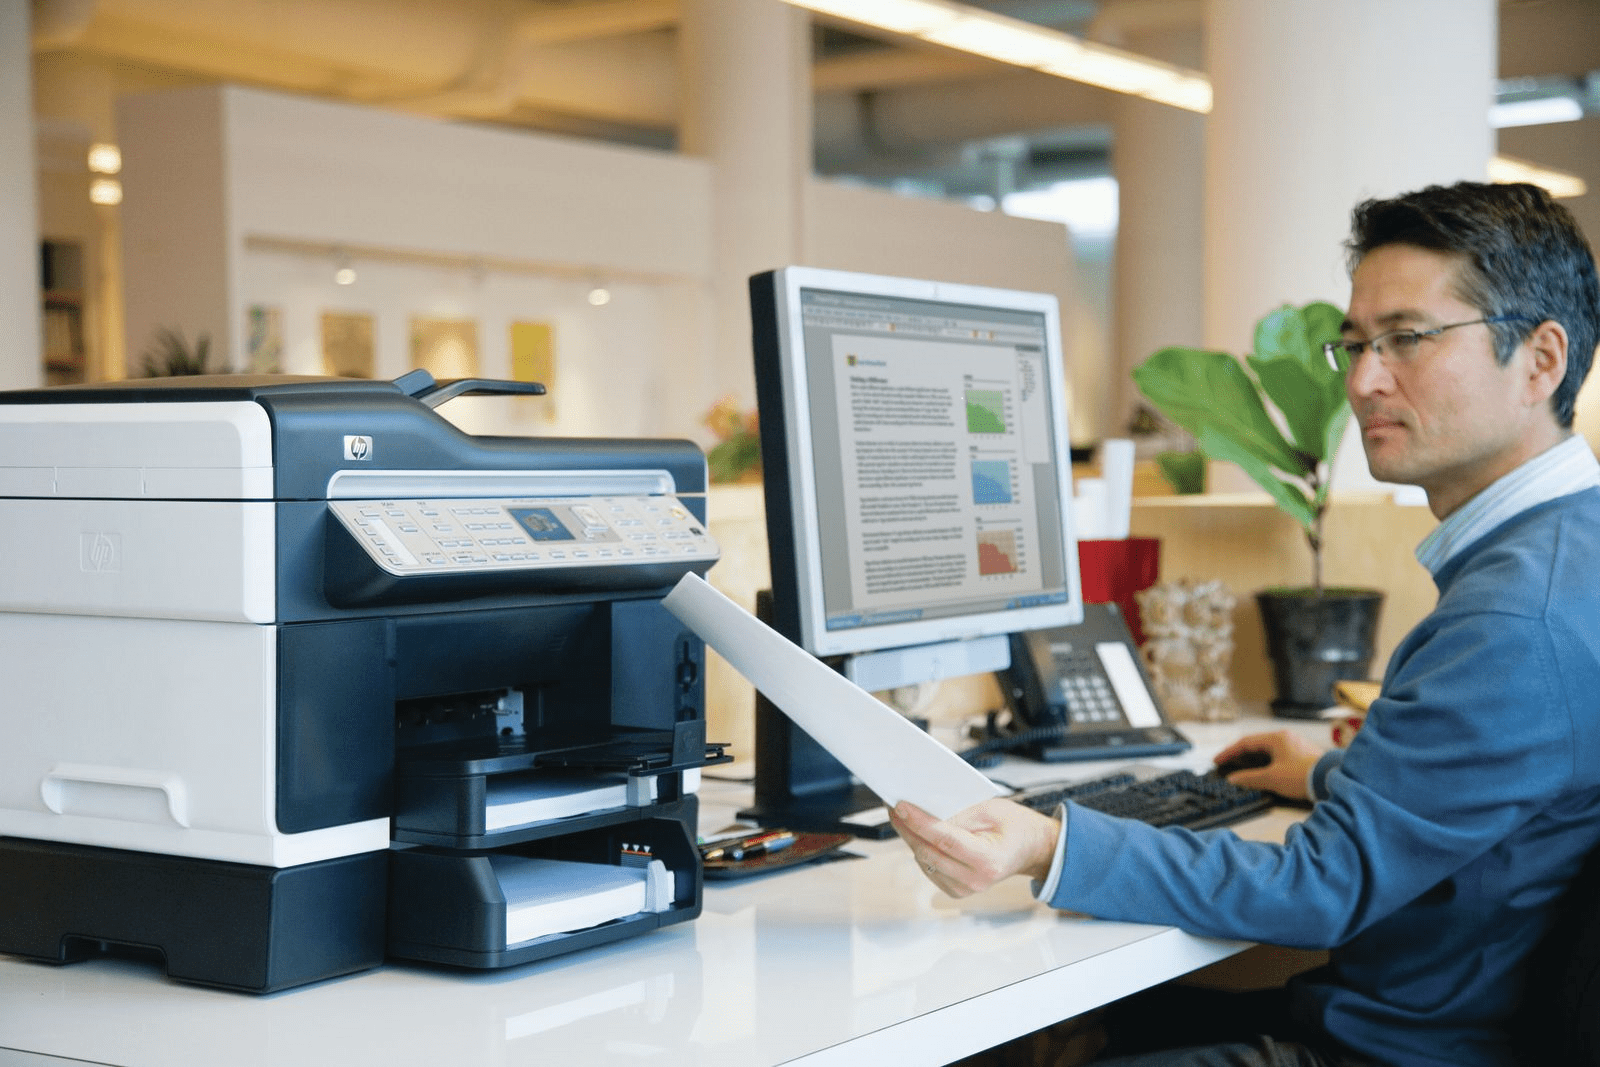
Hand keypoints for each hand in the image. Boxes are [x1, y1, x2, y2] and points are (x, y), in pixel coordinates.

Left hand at [889, 797, 1061, 897]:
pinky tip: (915, 832)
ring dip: (910, 838)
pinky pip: (928, 868)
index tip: (900, 807)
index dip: (919, 822)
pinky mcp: (956, 890)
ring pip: (924, 861)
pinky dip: (919, 849)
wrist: (1031, 849)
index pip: (944, 839)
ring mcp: (964, 889)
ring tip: (901, 816)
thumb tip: (926, 811)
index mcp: (988, 860)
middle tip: (893, 806)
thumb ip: (959, 813)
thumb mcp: (991, 809)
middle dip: (907, 828)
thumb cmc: (1016, 826)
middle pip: (928, 852)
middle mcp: (975, 880)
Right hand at [1212, 729, 1324, 800]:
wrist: (1332, 780)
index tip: (1218, 761)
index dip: (1229, 752)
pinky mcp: (1303, 756)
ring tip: (1243, 770)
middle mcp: (1286, 738)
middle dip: (1240, 755)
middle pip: (1257, 745)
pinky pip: (1279, 756)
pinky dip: (1267, 763)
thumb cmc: (1303, 776)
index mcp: (1276, 738)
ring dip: (1254, 760)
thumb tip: (1234, 779)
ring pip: (1268, 751)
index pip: (1245, 742)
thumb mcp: (1272, 778)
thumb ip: (1250, 778)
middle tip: (1228, 764)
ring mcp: (1296, 746)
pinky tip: (1265, 772)